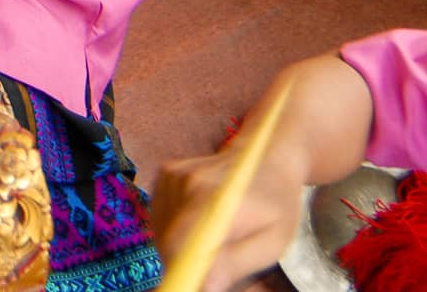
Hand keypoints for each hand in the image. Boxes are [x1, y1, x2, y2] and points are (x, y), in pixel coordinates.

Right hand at [150, 145, 305, 291]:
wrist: (265, 156)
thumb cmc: (276, 204)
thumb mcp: (272, 241)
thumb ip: (238, 263)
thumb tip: (206, 285)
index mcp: (216, 199)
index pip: (179, 243)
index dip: (179, 272)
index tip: (191, 285)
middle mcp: (186, 183)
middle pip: (166, 240)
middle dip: (183, 263)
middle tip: (212, 269)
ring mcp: (172, 175)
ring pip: (160, 230)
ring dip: (179, 245)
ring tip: (212, 238)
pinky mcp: (164, 173)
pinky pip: (159, 215)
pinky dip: (174, 228)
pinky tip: (199, 220)